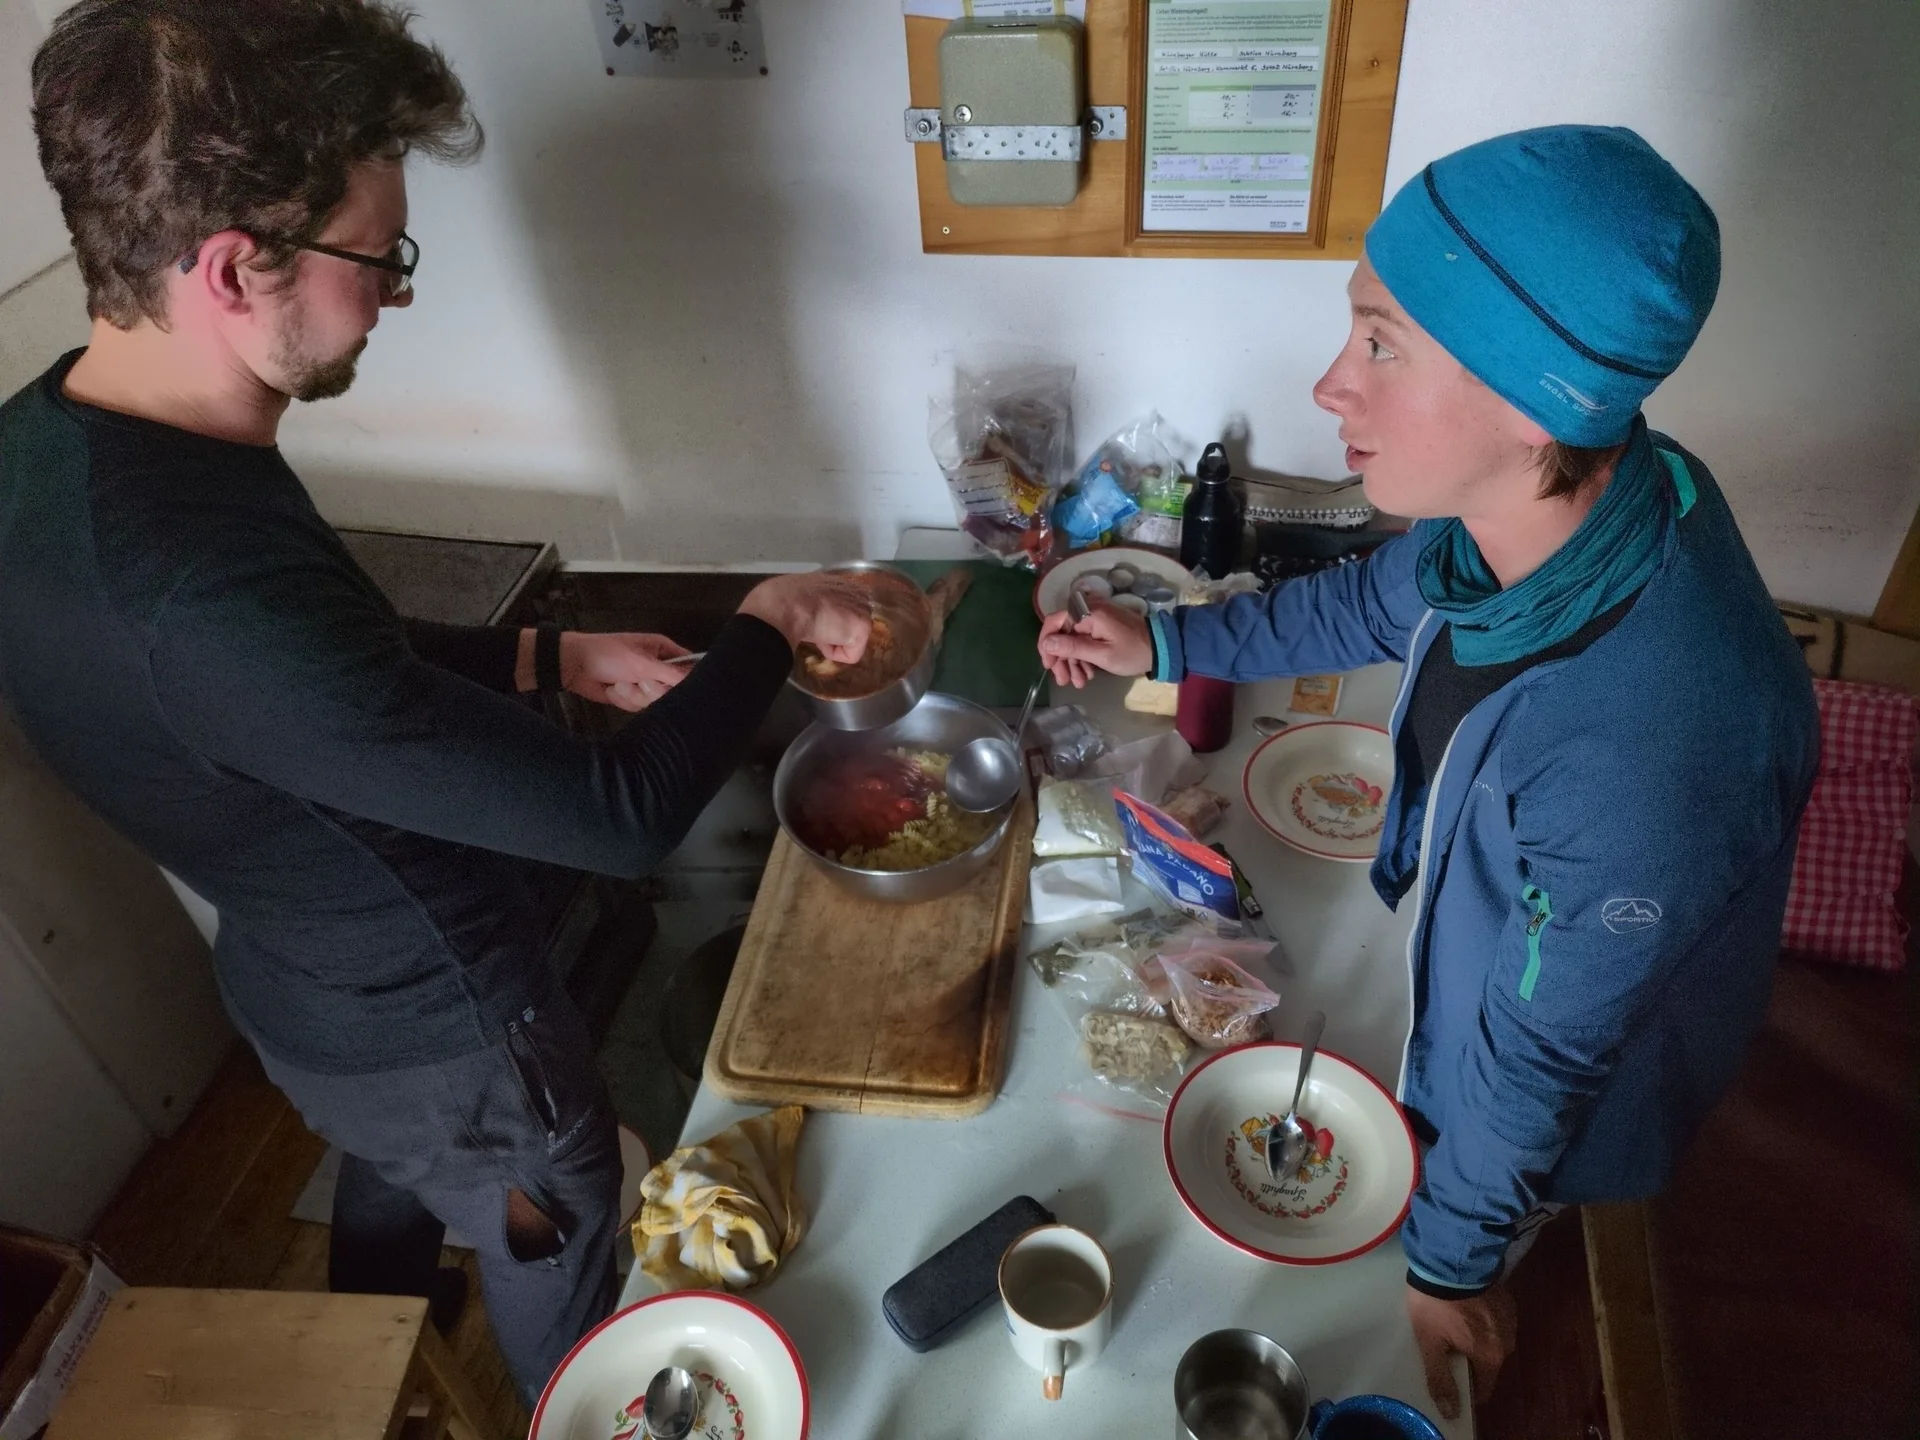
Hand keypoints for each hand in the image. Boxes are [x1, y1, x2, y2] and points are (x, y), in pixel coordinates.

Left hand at [561, 631, 691, 712]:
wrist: (574, 665)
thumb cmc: (609, 654)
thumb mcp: (642, 662)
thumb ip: (672, 673)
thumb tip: (697, 679)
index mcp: (664, 651)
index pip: (690, 667)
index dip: (688, 679)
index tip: (678, 687)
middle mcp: (658, 668)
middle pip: (673, 690)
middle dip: (652, 690)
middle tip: (640, 682)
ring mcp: (645, 684)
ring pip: (655, 702)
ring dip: (634, 695)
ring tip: (619, 683)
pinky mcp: (633, 697)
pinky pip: (638, 707)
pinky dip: (624, 700)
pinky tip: (612, 690)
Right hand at [740, 572, 871, 662]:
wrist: (783, 607)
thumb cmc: (782, 598)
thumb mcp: (802, 591)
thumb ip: (815, 598)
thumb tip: (807, 608)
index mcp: (844, 582)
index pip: (843, 611)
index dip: (826, 620)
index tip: (812, 620)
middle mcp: (859, 592)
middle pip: (849, 626)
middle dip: (832, 632)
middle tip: (812, 627)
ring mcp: (864, 610)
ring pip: (849, 641)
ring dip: (831, 642)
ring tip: (814, 630)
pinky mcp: (864, 629)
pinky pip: (850, 655)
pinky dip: (832, 653)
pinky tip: (820, 639)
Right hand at [1036, 600, 1152, 687]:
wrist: (1161, 648)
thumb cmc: (1133, 652)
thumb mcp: (1101, 655)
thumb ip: (1072, 648)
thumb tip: (1046, 644)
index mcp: (1087, 612)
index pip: (1054, 622)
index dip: (1046, 644)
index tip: (1049, 665)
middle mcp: (1088, 609)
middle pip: (1062, 632)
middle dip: (1061, 659)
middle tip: (1063, 681)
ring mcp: (1095, 617)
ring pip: (1072, 638)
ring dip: (1072, 661)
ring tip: (1078, 682)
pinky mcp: (1102, 625)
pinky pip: (1084, 638)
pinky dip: (1083, 656)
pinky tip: (1086, 674)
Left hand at [1405, 1282, 1515, 1420]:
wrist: (1450, 1260)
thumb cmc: (1437, 1305)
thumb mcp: (1430, 1344)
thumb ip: (1440, 1380)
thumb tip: (1451, 1413)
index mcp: (1491, 1357)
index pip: (1484, 1388)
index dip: (1467, 1389)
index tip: (1451, 1378)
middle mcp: (1508, 1342)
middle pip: (1489, 1365)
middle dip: (1470, 1361)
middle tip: (1447, 1346)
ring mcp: (1511, 1320)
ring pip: (1494, 1342)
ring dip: (1478, 1339)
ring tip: (1455, 1324)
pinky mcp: (1509, 1301)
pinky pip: (1497, 1323)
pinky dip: (1484, 1322)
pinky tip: (1467, 1308)